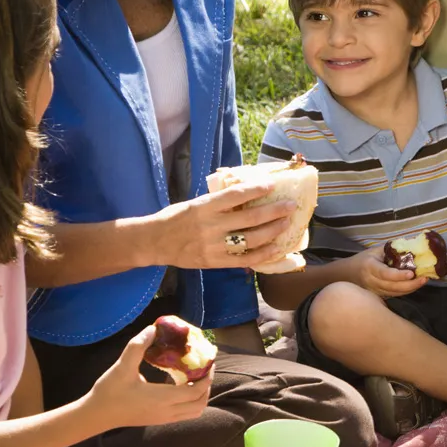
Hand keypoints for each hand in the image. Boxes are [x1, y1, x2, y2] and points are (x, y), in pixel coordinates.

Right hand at [86, 327, 211, 429]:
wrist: (95, 415)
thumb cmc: (109, 391)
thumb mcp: (122, 365)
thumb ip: (138, 346)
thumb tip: (153, 329)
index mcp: (162, 399)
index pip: (196, 391)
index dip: (207, 377)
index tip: (209, 361)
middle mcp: (167, 412)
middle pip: (200, 404)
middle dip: (207, 386)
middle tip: (205, 368)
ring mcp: (163, 419)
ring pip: (194, 412)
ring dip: (201, 396)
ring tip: (196, 377)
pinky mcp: (158, 420)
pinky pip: (184, 414)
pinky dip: (191, 402)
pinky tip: (182, 386)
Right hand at [155, 181, 298, 270]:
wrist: (155, 242)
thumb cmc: (176, 218)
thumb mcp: (195, 203)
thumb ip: (219, 202)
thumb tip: (247, 193)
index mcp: (205, 207)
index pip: (235, 195)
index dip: (256, 189)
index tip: (272, 185)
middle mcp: (211, 226)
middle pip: (250, 218)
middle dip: (274, 211)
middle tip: (291, 205)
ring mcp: (214, 246)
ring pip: (252, 239)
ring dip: (273, 231)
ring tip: (286, 223)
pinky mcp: (216, 262)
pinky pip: (245, 259)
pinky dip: (264, 254)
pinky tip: (276, 247)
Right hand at [351, 248, 427, 298]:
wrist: (346, 274)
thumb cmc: (363, 259)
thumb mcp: (375, 251)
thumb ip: (392, 250)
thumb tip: (412, 246)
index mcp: (369, 267)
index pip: (385, 274)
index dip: (399, 275)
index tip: (412, 273)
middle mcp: (371, 281)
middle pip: (392, 287)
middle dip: (410, 284)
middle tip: (424, 278)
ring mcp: (374, 291)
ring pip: (394, 293)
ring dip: (410, 289)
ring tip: (423, 281)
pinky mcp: (378, 296)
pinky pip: (394, 295)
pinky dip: (405, 291)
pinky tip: (415, 285)